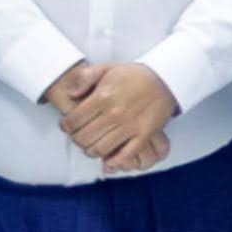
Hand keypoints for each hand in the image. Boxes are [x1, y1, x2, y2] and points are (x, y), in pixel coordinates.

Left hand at [53, 62, 179, 171]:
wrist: (166, 79)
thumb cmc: (135, 75)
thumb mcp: (106, 68)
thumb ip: (84, 78)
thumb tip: (70, 93)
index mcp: (102, 97)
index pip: (73, 121)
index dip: (65, 126)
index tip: (67, 126)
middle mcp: (114, 113)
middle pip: (84, 137)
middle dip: (76, 139)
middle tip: (78, 136)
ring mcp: (130, 126)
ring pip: (100, 148)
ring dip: (90, 150)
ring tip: (90, 145)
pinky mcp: (144, 134)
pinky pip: (126, 155)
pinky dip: (114, 162)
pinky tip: (107, 163)